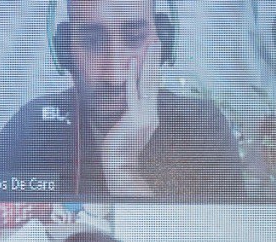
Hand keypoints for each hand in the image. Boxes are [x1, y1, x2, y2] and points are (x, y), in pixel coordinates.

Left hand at [100, 42, 160, 185]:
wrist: (119, 164)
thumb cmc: (119, 148)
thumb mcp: (127, 127)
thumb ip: (130, 113)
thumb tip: (128, 102)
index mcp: (150, 116)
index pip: (152, 88)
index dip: (153, 70)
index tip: (153, 55)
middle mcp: (151, 114)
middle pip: (154, 82)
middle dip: (155, 61)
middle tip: (157, 43)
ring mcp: (145, 116)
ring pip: (148, 84)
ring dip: (149, 62)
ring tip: (151, 46)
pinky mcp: (135, 117)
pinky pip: (133, 92)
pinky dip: (132, 76)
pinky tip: (133, 61)